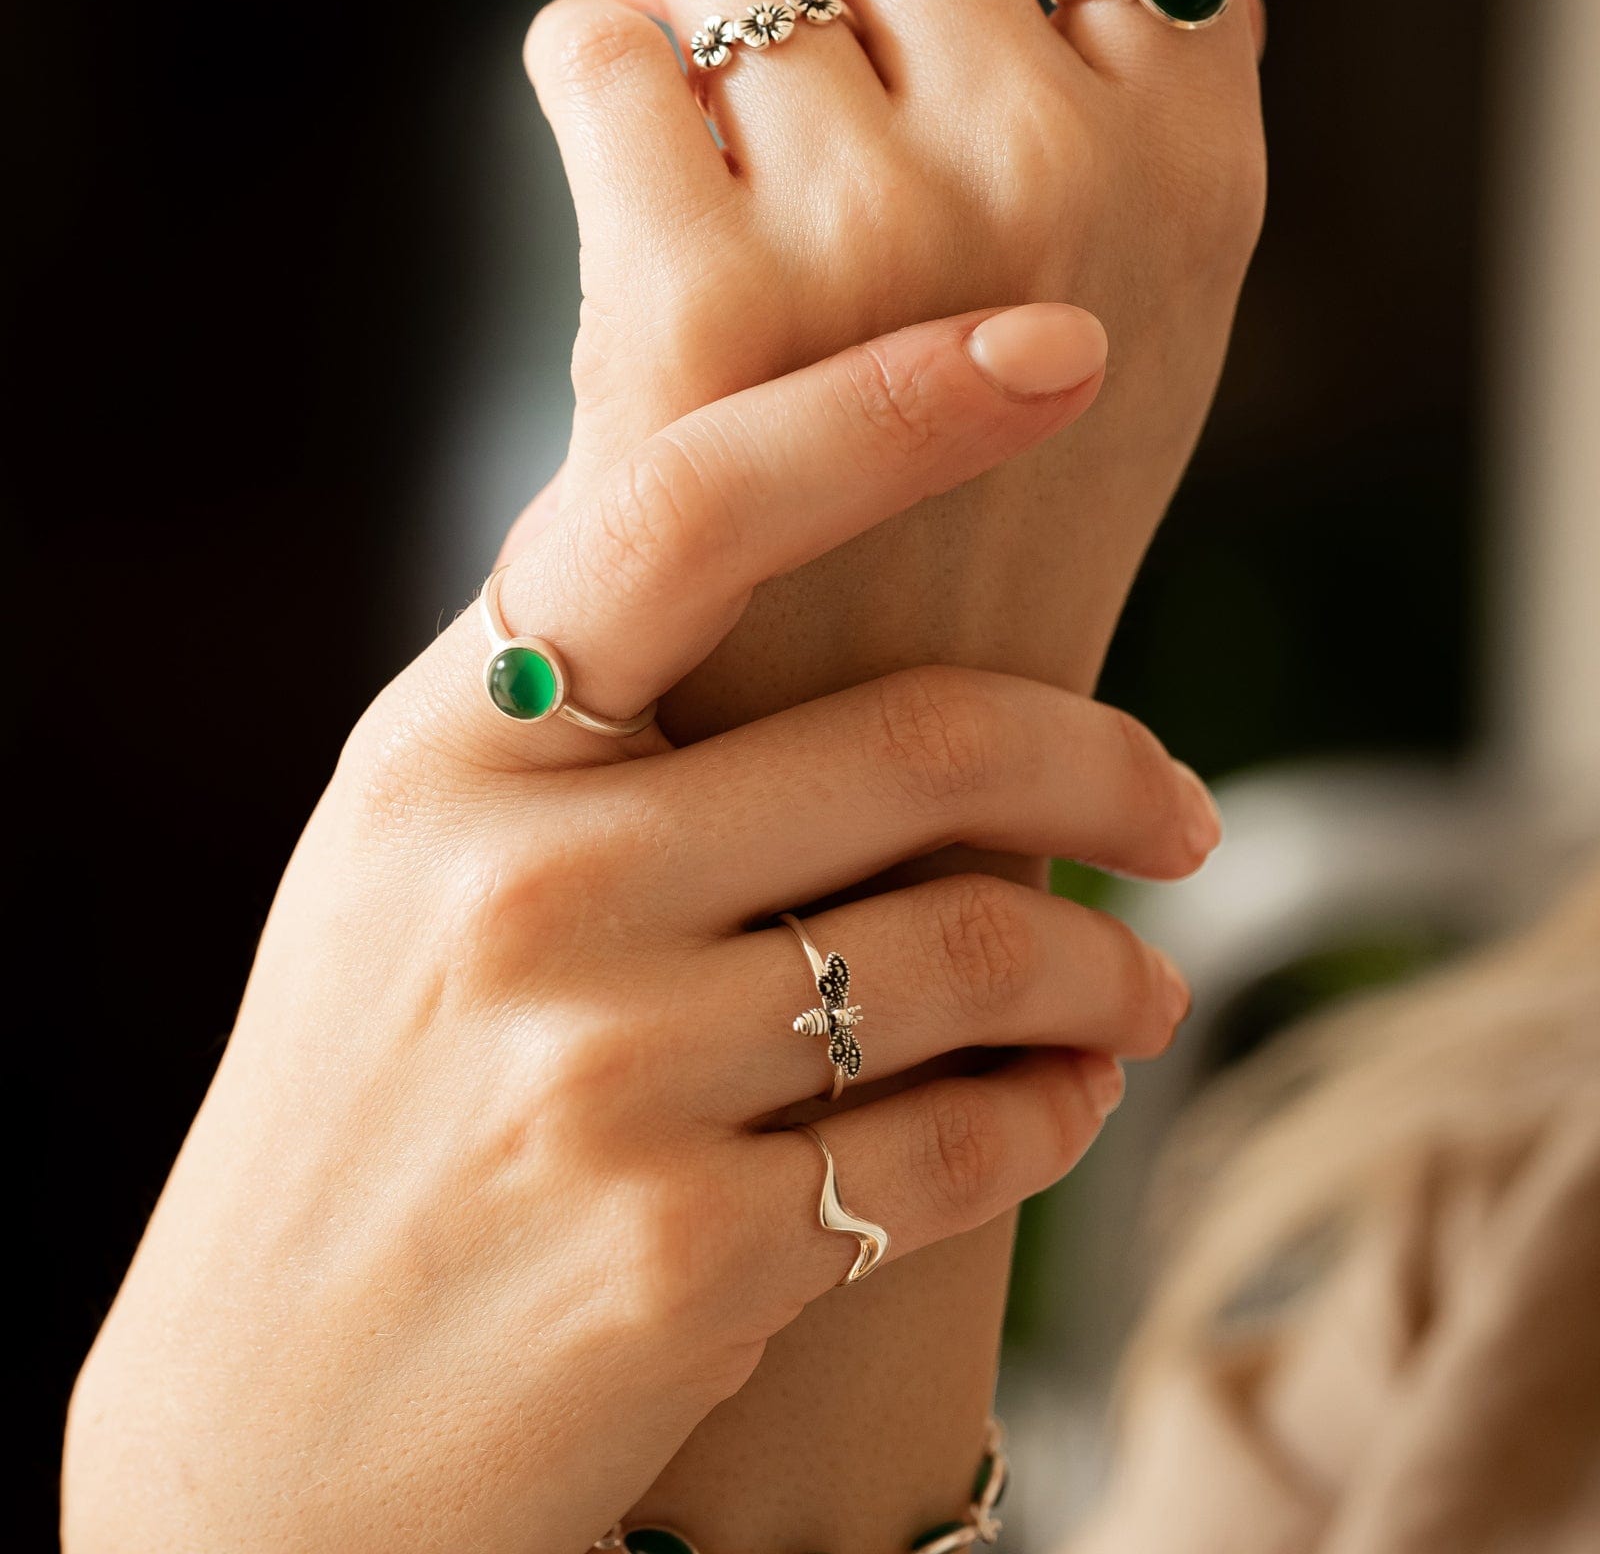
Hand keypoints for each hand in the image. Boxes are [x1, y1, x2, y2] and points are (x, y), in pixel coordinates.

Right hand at [64, 307, 1216, 1553]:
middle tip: (1179, 806)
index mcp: (443, 751)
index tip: (1054, 351)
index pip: (682, 511)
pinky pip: (966, 1139)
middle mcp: (514, 888)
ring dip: (1107, 967)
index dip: (886, 409)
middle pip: (911, 740)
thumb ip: (576, 710)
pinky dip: (1057, 1113)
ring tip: (1136, 987)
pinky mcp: (682, 1253)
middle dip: (1106, 766)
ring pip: (975, 945)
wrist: (270, 1429)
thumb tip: (809, 534)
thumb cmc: (375, 1098)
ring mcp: (595, 1074)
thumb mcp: (412, 858)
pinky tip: (1063, 1102)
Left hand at [528, 0, 1265, 735]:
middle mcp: (1072, 159)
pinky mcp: (714, 303)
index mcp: (1197, 150)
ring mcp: (897, 227)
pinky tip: (584, 91)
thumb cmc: (972, 528)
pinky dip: (570, 42)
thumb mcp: (1099, 309)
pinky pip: (597, 49)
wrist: (885, 776)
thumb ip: (1054, 99)